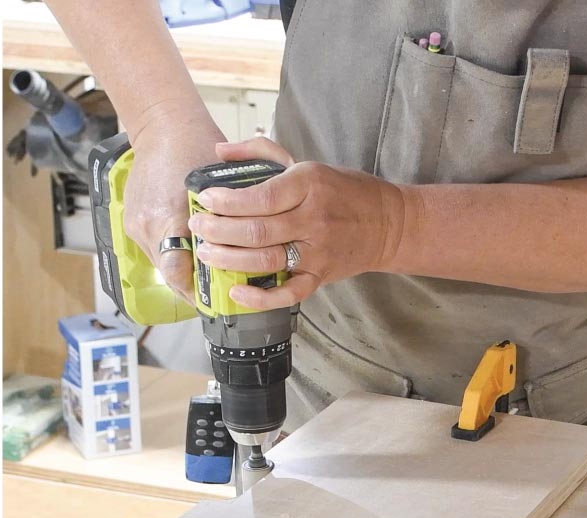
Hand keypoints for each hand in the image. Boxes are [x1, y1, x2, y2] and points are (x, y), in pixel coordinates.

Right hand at [125, 109, 223, 298]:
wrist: (163, 127)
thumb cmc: (195, 147)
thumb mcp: (221, 184)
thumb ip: (225, 221)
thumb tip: (238, 252)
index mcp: (170, 216)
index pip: (178, 272)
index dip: (196, 292)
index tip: (213, 301)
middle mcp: (148, 225)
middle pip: (169, 274)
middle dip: (191, 286)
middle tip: (213, 293)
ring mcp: (136, 225)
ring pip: (161, 263)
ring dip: (180, 270)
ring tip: (203, 272)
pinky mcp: (131, 222)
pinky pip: (152, 248)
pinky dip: (169, 252)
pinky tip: (185, 249)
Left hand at [187, 137, 405, 308]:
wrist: (389, 223)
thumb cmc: (341, 190)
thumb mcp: (306, 164)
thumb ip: (260, 153)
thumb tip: (219, 151)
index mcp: (309, 185)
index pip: (260, 197)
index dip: (227, 201)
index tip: (205, 199)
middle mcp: (313, 219)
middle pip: (256, 231)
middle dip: (218, 230)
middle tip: (197, 227)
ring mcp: (317, 252)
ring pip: (265, 261)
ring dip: (228, 259)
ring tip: (205, 252)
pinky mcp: (320, 277)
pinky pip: (287, 294)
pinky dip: (260, 297)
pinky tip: (236, 291)